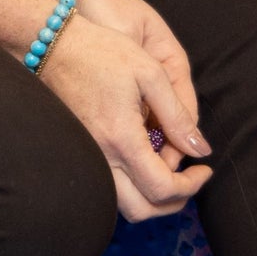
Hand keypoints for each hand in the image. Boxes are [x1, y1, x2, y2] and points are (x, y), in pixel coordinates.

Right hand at [34, 4, 210, 221]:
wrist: (52, 46)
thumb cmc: (102, 52)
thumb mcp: (151, 74)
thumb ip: (178, 116)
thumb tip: (201, 149)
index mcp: (122, 138)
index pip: (163, 188)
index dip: (191, 186)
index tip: (204, 169)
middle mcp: (101, 157)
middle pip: (142, 209)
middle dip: (173, 202)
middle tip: (190, 180)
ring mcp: (87, 159)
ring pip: (123, 205)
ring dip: (151, 198)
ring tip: (169, 171)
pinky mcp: (80, 154)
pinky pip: (109, 188)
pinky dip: (133, 187)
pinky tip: (144, 161)